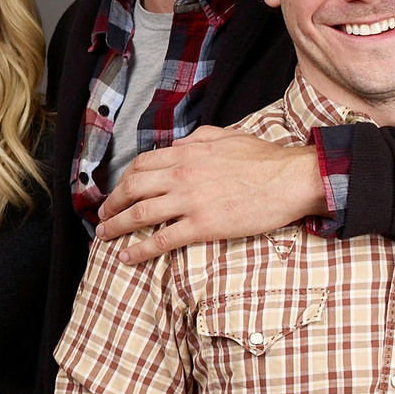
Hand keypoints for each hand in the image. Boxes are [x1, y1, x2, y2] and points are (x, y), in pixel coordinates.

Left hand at [95, 127, 325, 263]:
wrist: (292, 179)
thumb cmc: (264, 159)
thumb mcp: (226, 137)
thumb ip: (198, 140)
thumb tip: (178, 144)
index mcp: (186, 152)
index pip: (141, 165)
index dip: (123, 180)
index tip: (117, 191)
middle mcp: (181, 175)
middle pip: (132, 189)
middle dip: (111, 204)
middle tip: (102, 216)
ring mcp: (189, 200)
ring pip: (139, 214)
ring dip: (116, 226)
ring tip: (104, 236)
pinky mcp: (202, 225)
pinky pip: (161, 239)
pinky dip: (139, 249)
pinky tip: (126, 256)